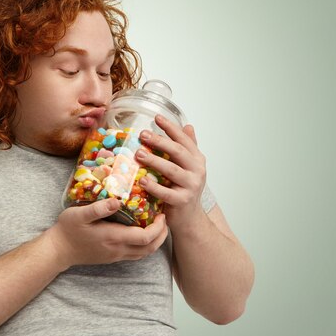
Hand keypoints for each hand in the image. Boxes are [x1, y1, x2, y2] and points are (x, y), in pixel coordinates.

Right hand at [46, 198, 167, 268]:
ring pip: (144, 253)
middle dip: (162, 235)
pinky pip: (136, 254)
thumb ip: (98, 208)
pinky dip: (145, 245)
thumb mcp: (78, 214)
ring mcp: (116, 255)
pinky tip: (142, 232)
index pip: (145, 237)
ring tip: (157, 225)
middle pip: (150, 248)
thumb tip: (117, 200)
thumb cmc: (68, 229)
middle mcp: (118, 249)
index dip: (158, 227)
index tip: (161, 214)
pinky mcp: (113, 257)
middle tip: (164, 218)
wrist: (59, 250)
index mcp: (113, 237)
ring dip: (156, 241)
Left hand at [135, 114, 206, 229]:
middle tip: (143, 134)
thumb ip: (188, 147)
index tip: (156, 117)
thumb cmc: (184, 189)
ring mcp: (191, 186)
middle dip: (160, 141)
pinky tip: (142, 180)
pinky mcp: (182, 201)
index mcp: (197, 159)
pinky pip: (166, 192)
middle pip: (178, 152)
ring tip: (139, 154)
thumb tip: (188, 126)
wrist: (190, 218)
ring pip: (171, 170)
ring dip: (154, 161)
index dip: (171, 127)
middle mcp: (197, 170)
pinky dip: (154, 186)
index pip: (184, 139)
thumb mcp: (189, 167)